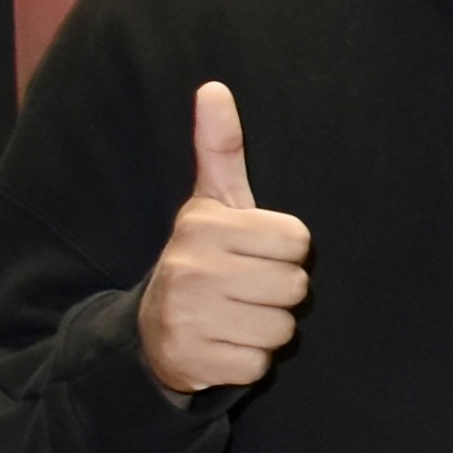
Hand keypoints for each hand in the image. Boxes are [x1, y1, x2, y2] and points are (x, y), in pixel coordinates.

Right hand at [137, 83, 306, 397]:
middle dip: (278, 293)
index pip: (298, 242)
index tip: (253, 255)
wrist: (154, 328)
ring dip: (266, 329)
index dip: (285, 253)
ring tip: (234, 316)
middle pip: (295, 288)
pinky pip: (259, 365)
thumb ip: (219, 148)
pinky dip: (249, 361)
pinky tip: (223, 345)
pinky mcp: (192, 360)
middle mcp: (190, 267)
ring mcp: (187, 316)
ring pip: (281, 329)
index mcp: (203, 224)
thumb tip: (214, 87)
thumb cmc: (203, 258)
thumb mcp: (210, 204)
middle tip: (243, 290)